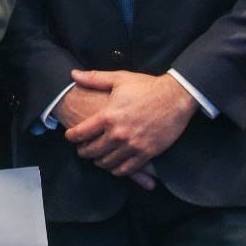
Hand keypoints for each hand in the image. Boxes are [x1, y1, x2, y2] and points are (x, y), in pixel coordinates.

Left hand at [63, 70, 196, 179]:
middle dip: (83, 152)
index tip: (69, 136)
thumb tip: (74, 75)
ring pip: (108, 162)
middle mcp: (118, 134)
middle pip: (92, 151)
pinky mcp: (147, 153)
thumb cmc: (146, 87)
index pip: (81, 133)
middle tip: (81, 150)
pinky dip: (117, 170)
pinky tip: (114, 166)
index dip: (72, 136)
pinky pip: (127, 169)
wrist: (176, 97)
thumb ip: (94, 78)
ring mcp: (133, 145)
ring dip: (99, 161)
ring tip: (96, 158)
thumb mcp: (119, 79)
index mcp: (108, 116)